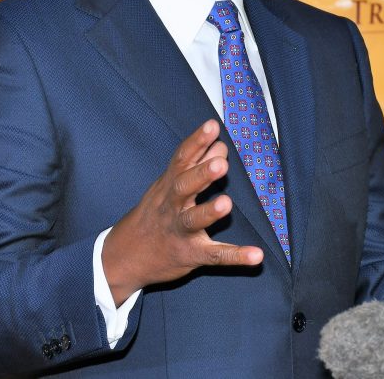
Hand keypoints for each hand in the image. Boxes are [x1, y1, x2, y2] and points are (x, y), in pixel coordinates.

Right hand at [102, 120, 263, 304]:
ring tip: (226, 203)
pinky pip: (214, 255)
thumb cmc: (155, 214)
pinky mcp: (191, 254)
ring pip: (193, 220)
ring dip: (209, 212)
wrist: (126, 256)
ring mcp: (180, 231)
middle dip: (201, 174)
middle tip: (220, 164)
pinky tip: (256, 256)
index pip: (182, 159)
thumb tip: (220, 146)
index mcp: (169, 185)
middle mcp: (172, 206)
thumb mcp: (169, 186)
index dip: (196, 142)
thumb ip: (196, 165)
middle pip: (184, 187)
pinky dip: (236, 256)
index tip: (212, 126)